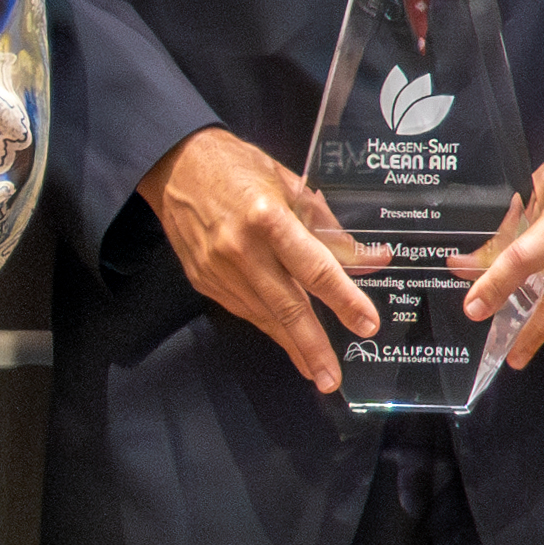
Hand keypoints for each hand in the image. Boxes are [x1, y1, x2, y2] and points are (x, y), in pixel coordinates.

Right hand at [136, 126, 377, 395]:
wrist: (174, 165)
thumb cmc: (238, 166)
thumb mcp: (289, 185)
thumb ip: (328, 228)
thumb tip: (369, 259)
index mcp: (267, 217)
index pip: (314, 269)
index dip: (344, 300)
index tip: (367, 324)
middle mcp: (240, 249)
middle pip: (286, 307)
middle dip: (313, 347)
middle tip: (332, 379)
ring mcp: (218, 269)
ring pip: (264, 316)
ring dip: (292, 345)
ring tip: (315, 369)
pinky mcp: (204, 281)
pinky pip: (244, 309)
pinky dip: (268, 325)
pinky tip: (285, 338)